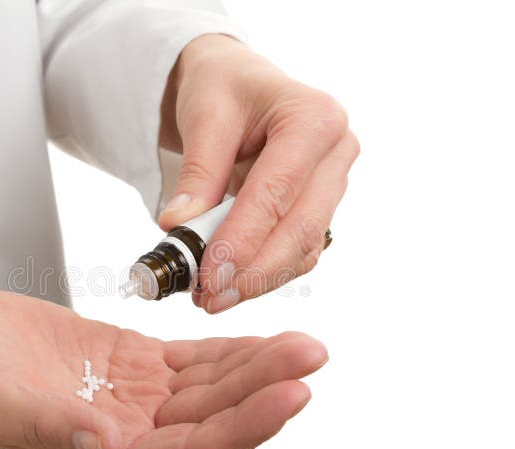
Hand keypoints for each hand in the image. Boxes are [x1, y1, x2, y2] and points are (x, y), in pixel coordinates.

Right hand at [0, 291, 326, 448]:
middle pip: (217, 418)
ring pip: (215, 388)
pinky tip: (263, 341)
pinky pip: (198, 363)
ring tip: (304, 344)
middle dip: (267, 390)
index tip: (291, 395)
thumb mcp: (1, 403)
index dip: (246, 428)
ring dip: (259, 368)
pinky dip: (232, 353)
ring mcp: (142, 400)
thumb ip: (55, 429)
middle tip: (310, 356)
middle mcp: (135, 436)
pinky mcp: (141, 366)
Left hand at [158, 34, 359, 312]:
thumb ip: (197, 172)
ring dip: (259, 280)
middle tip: (209, 298)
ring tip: (212, 298)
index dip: (243, 240)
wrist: (237, 85)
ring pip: (303, 247)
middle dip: (253, 272)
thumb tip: (177, 226)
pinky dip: (264, 272)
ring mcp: (334, 182)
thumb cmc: (223, 88)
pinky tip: (231, 285)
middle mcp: (336, 151)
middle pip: (300, 228)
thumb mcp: (204, 116)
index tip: (209, 275)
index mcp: (314, 118)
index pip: (277, 192)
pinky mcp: (321, 206)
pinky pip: (298, 250)